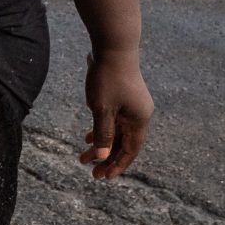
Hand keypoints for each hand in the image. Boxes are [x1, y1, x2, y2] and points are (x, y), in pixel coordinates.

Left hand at [80, 48, 152, 179]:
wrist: (113, 47)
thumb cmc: (108, 78)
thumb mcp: (102, 110)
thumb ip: (104, 135)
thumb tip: (103, 157)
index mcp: (139, 120)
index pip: (131, 150)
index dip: (118, 165)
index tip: (104, 177)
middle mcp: (139, 115)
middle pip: (124, 143)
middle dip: (107, 159)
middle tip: (92, 173)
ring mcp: (132, 106)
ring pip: (117, 132)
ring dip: (102, 145)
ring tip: (84, 158)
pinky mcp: (123, 97)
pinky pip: (114, 121)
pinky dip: (102, 130)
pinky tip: (88, 137)